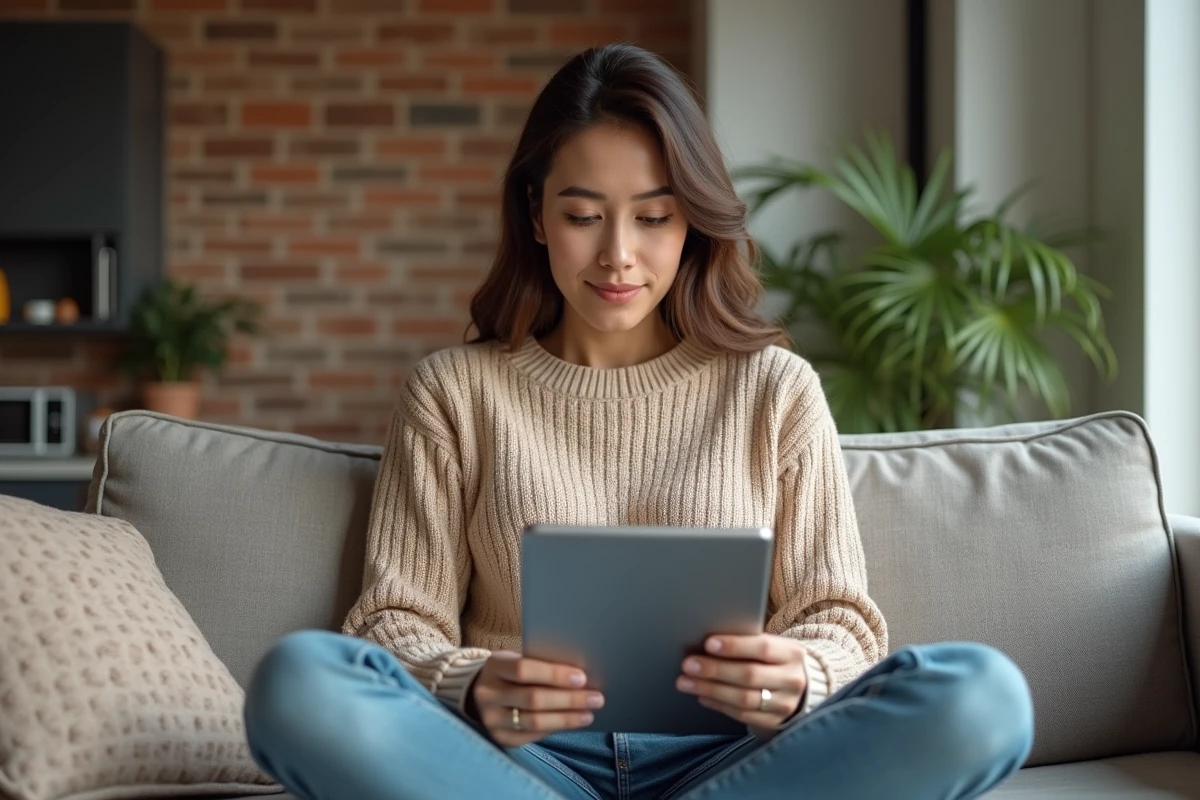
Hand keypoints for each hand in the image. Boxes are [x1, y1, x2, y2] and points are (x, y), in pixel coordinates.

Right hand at [469, 650, 604, 746]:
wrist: (481, 690)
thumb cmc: (511, 670)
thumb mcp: (518, 658)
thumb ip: (541, 664)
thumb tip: (580, 675)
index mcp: (494, 666)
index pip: (524, 670)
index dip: (554, 674)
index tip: (582, 678)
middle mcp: (488, 694)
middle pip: (533, 699)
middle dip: (569, 700)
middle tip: (596, 698)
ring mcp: (492, 719)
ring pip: (534, 722)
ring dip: (567, 719)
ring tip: (589, 714)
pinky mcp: (499, 737)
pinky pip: (532, 736)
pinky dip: (555, 729)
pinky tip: (572, 723)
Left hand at [676, 635, 807, 729]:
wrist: (802, 690)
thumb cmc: (776, 661)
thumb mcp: (773, 647)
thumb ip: (748, 644)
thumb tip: (709, 643)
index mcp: (792, 653)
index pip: (763, 648)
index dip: (734, 646)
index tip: (708, 643)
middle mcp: (792, 680)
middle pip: (749, 675)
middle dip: (715, 670)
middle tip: (688, 665)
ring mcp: (785, 704)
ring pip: (744, 699)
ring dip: (711, 690)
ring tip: (686, 682)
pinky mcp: (775, 722)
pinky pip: (743, 716)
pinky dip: (719, 705)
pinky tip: (702, 697)